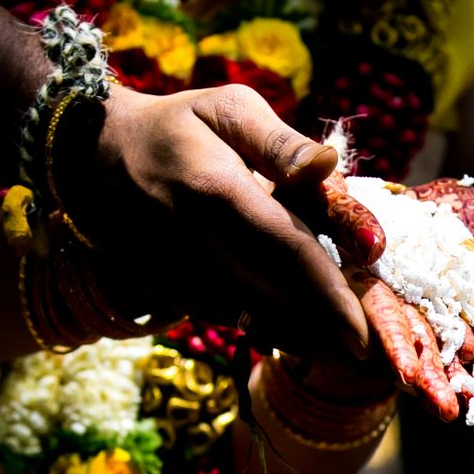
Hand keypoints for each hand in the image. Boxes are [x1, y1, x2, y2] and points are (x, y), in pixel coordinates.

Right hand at [59, 83, 375, 359]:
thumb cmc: (175, 126)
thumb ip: (281, 143)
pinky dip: (275, 333)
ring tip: (357, 365)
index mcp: (218, 193)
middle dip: (331, 337)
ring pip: (256, 320)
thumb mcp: (227, 108)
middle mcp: (197, 245)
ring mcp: (181, 277)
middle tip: (382, 365)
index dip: (329, 298)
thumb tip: (330, 165)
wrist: (91, 158)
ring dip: (308, 345)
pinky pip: (233, 319)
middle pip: (279, 302)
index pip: (287, 252)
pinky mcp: (173, 294)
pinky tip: (311, 345)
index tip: (366, 336)